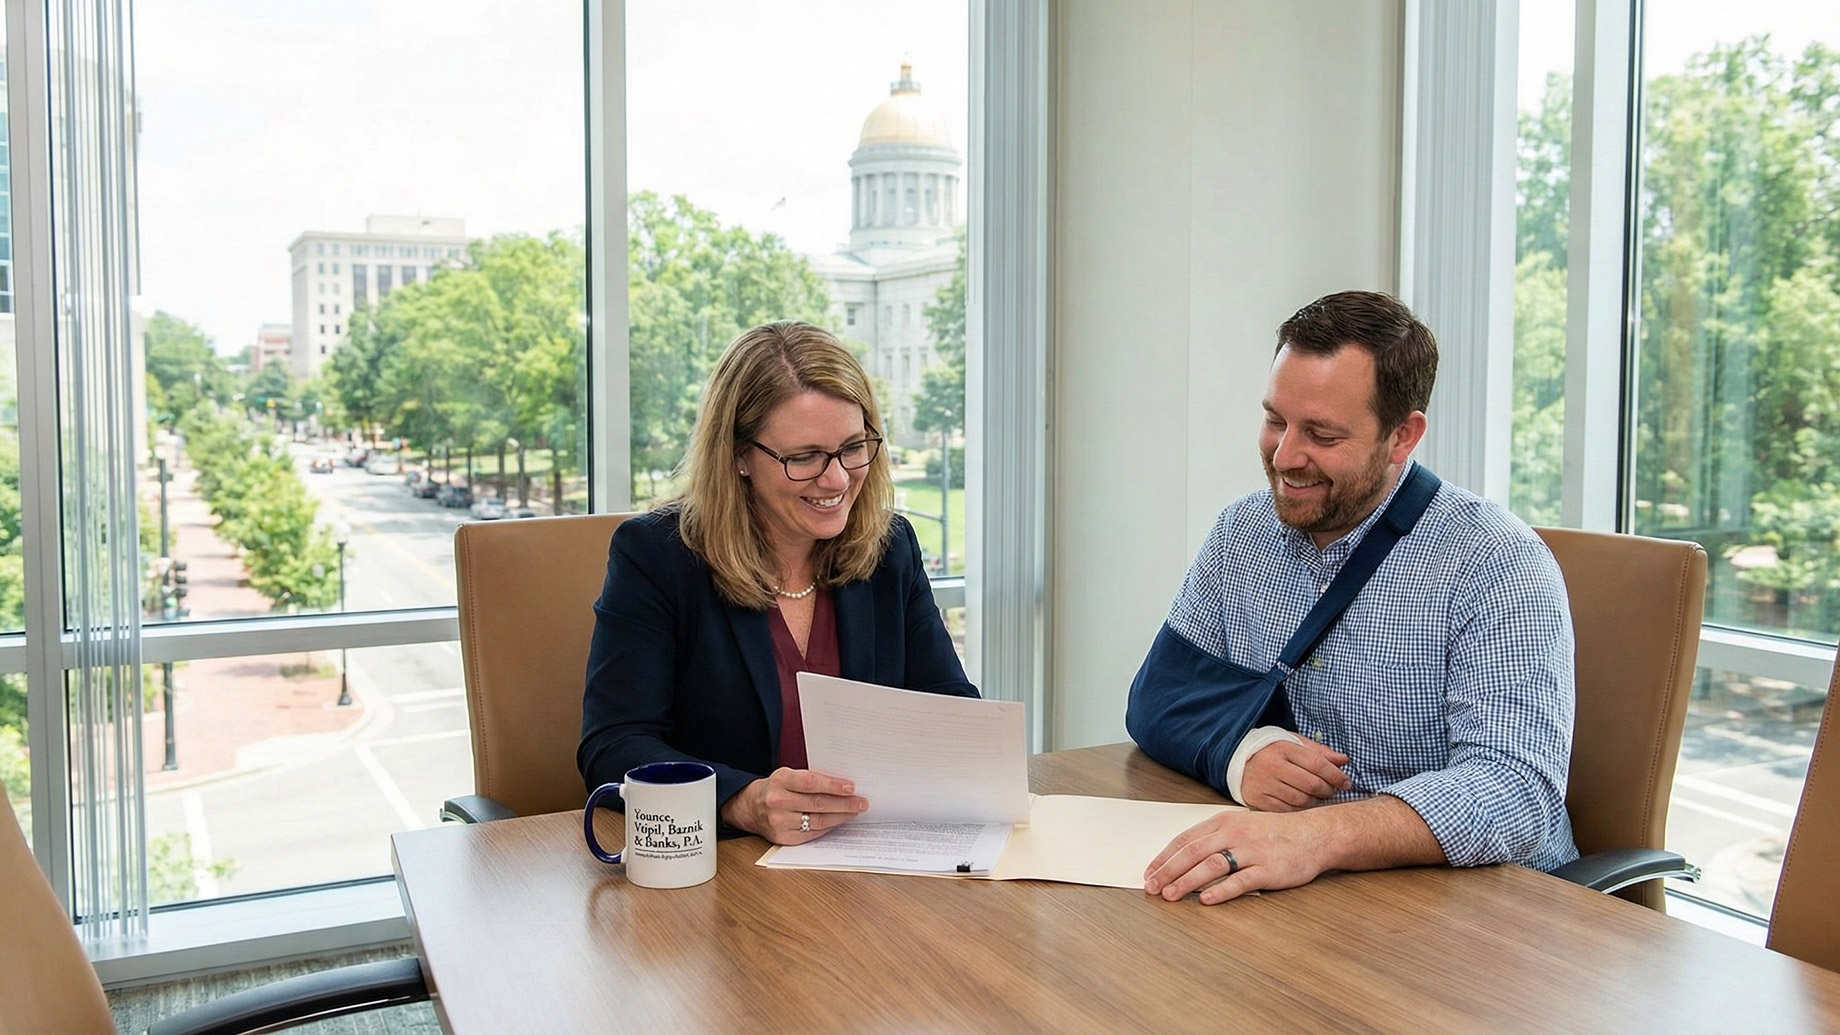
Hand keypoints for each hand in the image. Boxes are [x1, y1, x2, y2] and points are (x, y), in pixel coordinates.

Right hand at [720, 768, 866, 844]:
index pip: (811, 783)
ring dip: (840, 817)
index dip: (833, 785)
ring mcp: (779, 822)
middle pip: (818, 804)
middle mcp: (777, 801)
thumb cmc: (776, 788)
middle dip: (844, 804)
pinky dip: (828, 828)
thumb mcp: (788, 775)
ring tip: (854, 812)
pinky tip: (838, 821)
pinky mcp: (782, 838)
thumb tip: (843, 786)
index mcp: (780, 780)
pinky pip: (811, 834)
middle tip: (862, 802)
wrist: (750, 807)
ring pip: (817, 821)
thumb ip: (810, 779)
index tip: (852, 787)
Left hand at [1142, 809, 1330, 904]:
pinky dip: (1220, 890)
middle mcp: (1234, 834)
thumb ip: (1214, 838)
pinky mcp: (1268, 869)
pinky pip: (1240, 881)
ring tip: (1170, 895)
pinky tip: (1205, 899)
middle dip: (1168, 871)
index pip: (1185, 839)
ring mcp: (1251, 851)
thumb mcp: (1240, 825)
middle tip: (1152, 887)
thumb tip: (1183, 856)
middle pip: (1193, 852)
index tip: (1149, 872)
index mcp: (1223, 822)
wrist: (1314, 834)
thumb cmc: (1274, 832)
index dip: (1164, 857)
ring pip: (1211, 865)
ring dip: (1187, 881)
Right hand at [1240, 738, 1350, 811]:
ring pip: (1301, 800)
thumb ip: (1319, 752)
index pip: (1317, 763)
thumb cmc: (1271, 750)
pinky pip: (1287, 810)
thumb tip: (1344, 760)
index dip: (1336, 775)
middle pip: (1311, 784)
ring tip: (1318, 796)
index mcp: (1283, 748)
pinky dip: (1300, 809)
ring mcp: (1265, 784)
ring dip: (1316, 801)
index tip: (1346, 782)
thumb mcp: (1293, 743)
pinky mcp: (1259, 800)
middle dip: (1328, 790)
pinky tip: (1304, 803)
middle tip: (1333, 790)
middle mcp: (1273, 766)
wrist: (1236, 758)